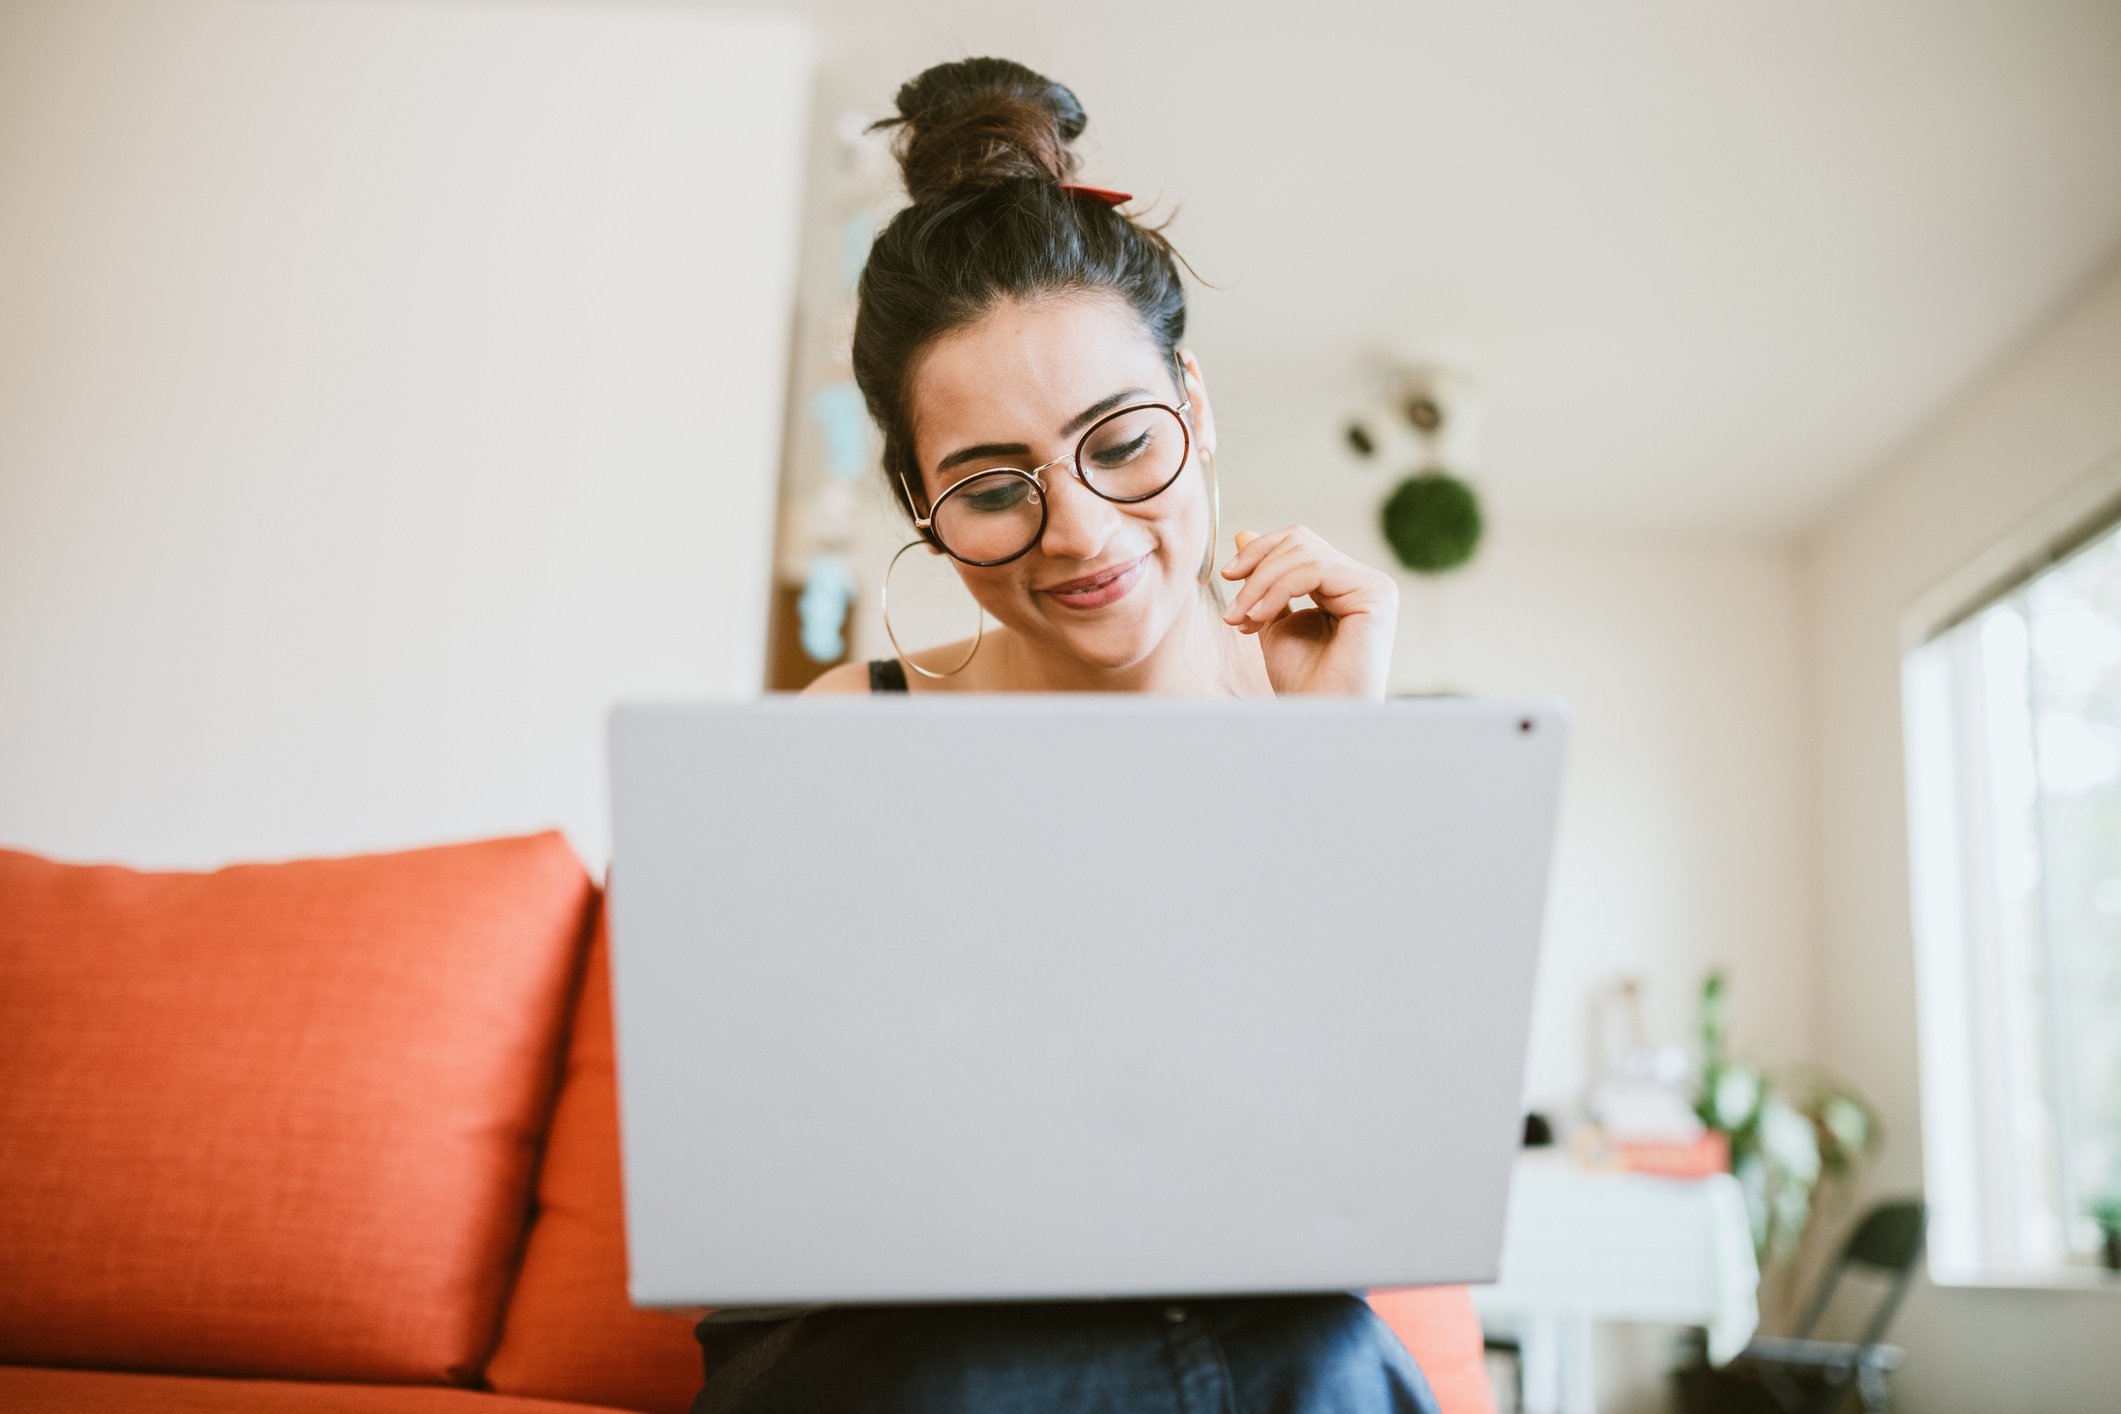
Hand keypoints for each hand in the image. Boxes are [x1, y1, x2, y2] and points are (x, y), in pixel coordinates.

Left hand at [1220, 525, 1397, 696]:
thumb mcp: (1271, 619)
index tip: (1228, 577)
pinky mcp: (1374, 596)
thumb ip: (1264, 581)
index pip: (1299, 543)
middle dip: (1256, 569)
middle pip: (1300, 542)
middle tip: (1233, 610)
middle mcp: (1365, 581)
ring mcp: (1374, 586)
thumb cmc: (1300, 680)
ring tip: (1241, 619)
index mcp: (1345, 584)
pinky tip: (1260, 617)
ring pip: (1304, 553)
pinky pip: (1315, 570)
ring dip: (1260, 584)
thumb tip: (1244, 533)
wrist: (1317, 716)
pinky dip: (1278, 589)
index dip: (1259, 552)